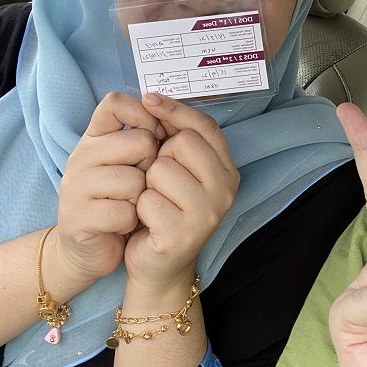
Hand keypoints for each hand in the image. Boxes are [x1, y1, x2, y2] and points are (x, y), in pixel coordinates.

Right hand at [55, 92, 162, 283]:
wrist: (89, 250)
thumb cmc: (119, 201)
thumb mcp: (131, 163)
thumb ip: (143, 137)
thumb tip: (168, 117)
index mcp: (94, 137)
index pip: (115, 103)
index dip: (143, 115)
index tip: (156, 136)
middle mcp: (81, 156)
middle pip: (139, 142)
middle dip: (151, 167)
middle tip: (140, 184)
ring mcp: (75, 186)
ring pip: (133, 179)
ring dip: (141, 198)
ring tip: (130, 205)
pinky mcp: (77, 217)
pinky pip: (123, 212)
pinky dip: (130, 222)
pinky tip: (122, 225)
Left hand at [123, 92, 238, 291]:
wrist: (158, 267)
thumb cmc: (164, 211)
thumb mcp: (175, 170)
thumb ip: (174, 138)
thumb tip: (152, 99)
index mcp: (227, 171)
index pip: (205, 126)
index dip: (175, 109)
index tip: (148, 99)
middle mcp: (226, 190)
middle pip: (183, 143)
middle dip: (159, 156)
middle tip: (159, 181)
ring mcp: (208, 214)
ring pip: (161, 170)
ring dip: (147, 185)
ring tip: (154, 202)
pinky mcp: (184, 235)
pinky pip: (147, 201)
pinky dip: (138, 209)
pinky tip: (147, 222)